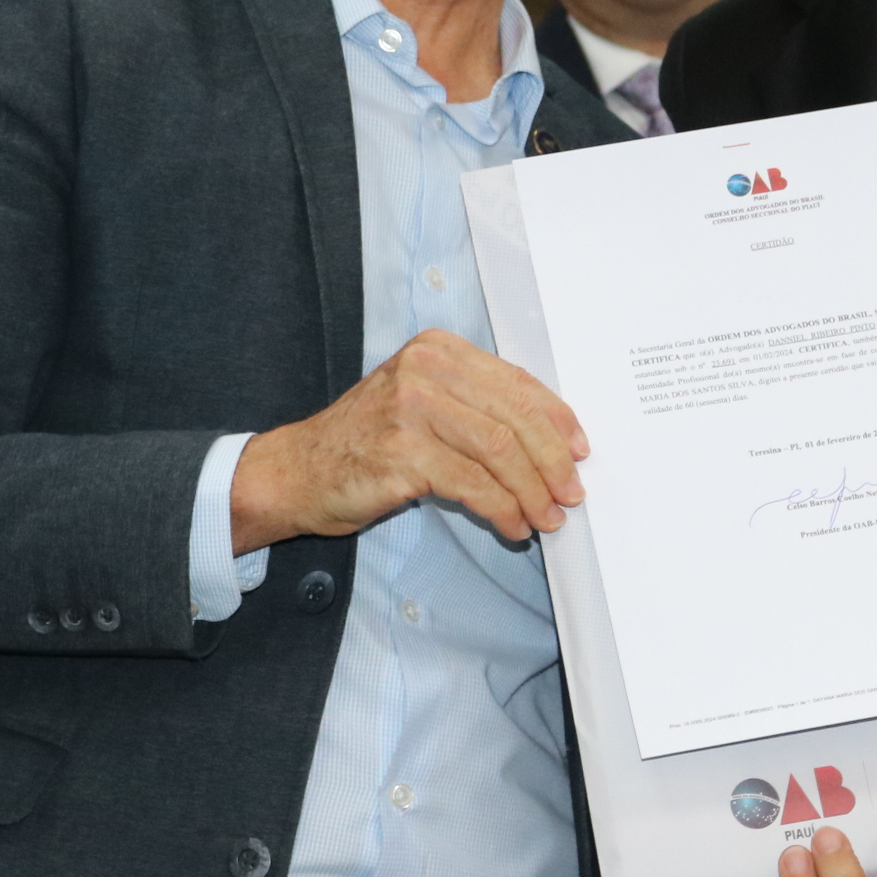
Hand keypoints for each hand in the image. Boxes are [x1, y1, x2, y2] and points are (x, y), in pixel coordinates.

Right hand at [229, 329, 586, 552]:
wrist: (297, 471)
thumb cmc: (365, 441)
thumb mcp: (422, 404)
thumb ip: (475, 407)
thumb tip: (548, 442)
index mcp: (437, 349)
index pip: (516, 381)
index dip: (556, 419)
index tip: (579, 450)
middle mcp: (425, 368)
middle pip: (515, 415)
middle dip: (553, 460)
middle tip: (571, 493)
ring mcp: (412, 408)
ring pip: (500, 451)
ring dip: (533, 491)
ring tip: (547, 517)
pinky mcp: (402, 452)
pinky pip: (473, 485)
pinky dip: (502, 510)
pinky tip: (513, 526)